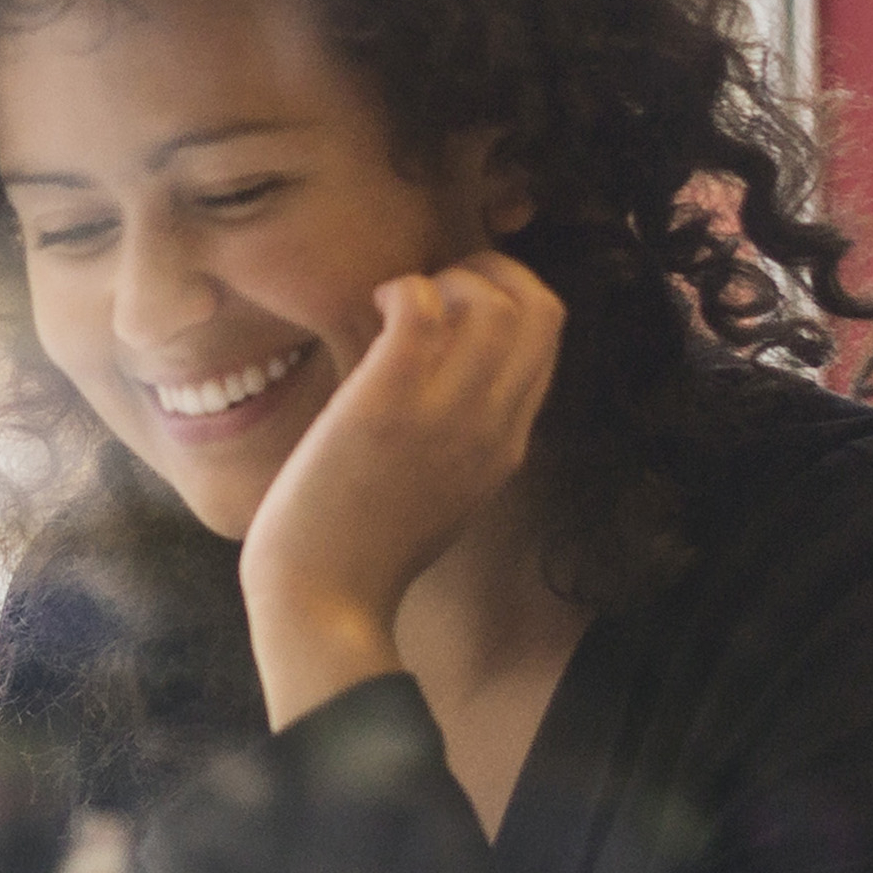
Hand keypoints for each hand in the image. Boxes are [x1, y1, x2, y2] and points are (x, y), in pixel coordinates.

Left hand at [237, 250, 563, 719]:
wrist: (323, 600)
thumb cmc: (366, 546)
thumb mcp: (447, 491)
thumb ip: (468, 437)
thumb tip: (456, 375)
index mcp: (508, 445)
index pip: (549, 339)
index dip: (512, 297)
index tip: (458, 304)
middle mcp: (490, 426)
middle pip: (541, 308)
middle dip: (493, 272)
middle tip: (435, 288)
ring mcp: (444, 415)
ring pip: (496, 303)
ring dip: (449, 278)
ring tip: (403, 302)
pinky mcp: (388, 405)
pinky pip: (424, 310)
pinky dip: (406, 288)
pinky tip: (376, 306)